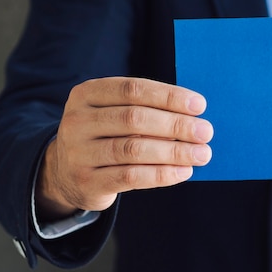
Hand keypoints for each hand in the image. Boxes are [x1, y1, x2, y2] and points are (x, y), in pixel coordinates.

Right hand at [36, 77, 212, 219]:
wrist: (66, 174)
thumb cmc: (106, 136)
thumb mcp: (116, 114)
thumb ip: (147, 110)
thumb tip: (195, 118)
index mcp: (87, 94)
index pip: (132, 89)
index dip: (168, 96)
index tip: (200, 106)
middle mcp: (78, 121)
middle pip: (134, 118)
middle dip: (175, 125)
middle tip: (206, 132)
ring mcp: (79, 153)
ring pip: (133, 149)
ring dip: (174, 152)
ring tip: (202, 154)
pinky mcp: (87, 182)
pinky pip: (131, 177)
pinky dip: (162, 174)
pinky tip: (184, 172)